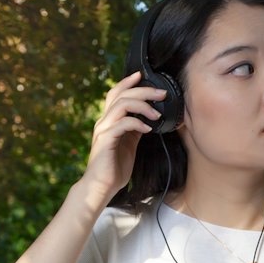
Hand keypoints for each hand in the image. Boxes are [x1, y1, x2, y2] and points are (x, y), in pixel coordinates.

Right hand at [78, 70, 166, 203]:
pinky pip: (123, 124)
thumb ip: (134, 129)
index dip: (128, 82)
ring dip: (143, 106)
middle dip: (144, 91)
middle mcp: (104, 121)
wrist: (101, 187)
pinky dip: (138, 123)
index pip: (116, 93)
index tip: (142, 75)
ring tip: (157, 115)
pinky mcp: (106, 140)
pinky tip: (148, 128)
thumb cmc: (114, 168)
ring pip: (122, 105)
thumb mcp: (129, 144)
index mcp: (108, 120)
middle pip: (121, 94)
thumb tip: (147, 118)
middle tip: (162, 93)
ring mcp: (103, 129)